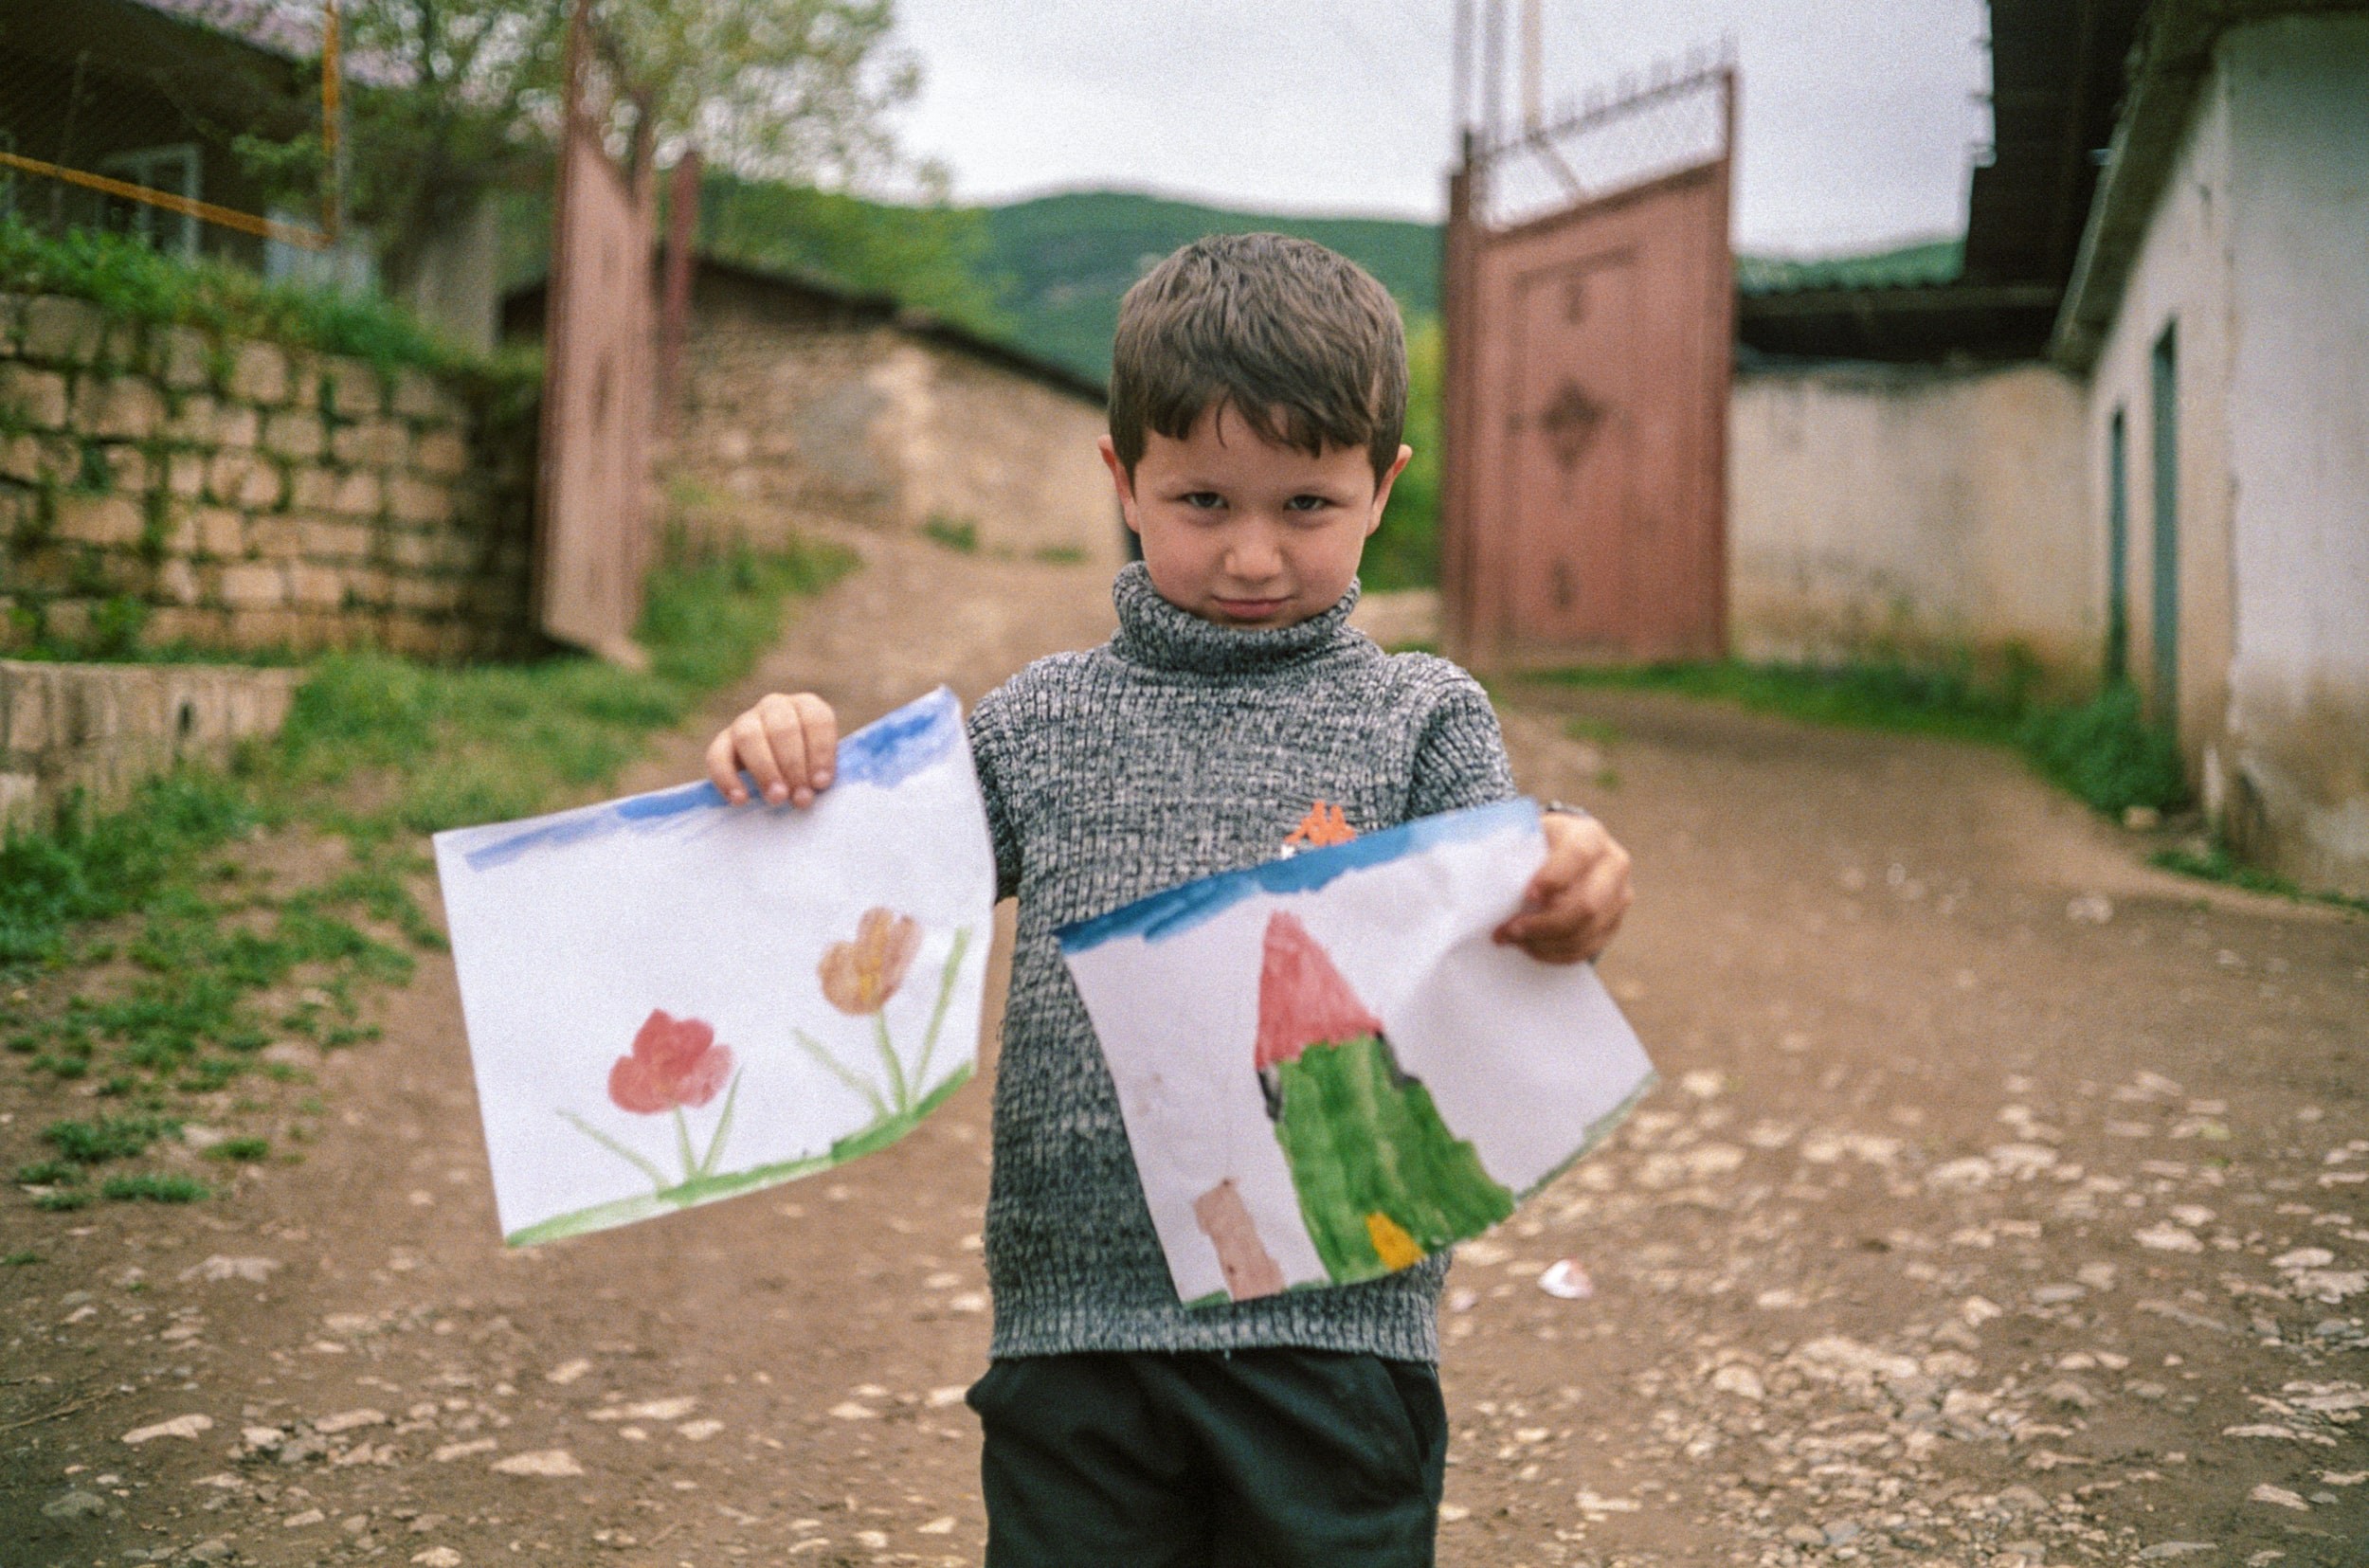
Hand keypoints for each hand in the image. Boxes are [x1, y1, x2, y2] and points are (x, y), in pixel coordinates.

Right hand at [705, 692, 838, 807]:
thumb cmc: (809, 772)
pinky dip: (727, 778)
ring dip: (764, 769)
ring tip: (777, 799)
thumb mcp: (822, 766)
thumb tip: (820, 788)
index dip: (820, 751)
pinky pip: (717, 755)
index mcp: (807, 707)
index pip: (816, 719)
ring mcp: (746, 721)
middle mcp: (776, 707)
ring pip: (749, 736)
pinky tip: (740, 800)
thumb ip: (823, 773)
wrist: (778, 776)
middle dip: (793, 765)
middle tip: (800, 798)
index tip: (821, 783)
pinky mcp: (722, 742)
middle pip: (782, 728)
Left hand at [1494, 810, 1631, 962]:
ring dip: (1545, 943)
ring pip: (1587, 932)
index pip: (1578, 856)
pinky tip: (1533, 948)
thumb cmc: (1537, 845)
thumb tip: (1474, 873)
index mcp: (1588, 834)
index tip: (1526, 895)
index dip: (1553, 878)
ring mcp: (1619, 895)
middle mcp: (1613, 863)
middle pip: (1587, 904)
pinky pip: (1589, 947)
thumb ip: (1509, 850)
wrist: (1565, 852)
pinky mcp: (1614, 921)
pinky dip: (1557, 953)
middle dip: (1543, 925)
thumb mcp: (1526, 836)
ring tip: (1514, 941)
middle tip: (1508, 931)